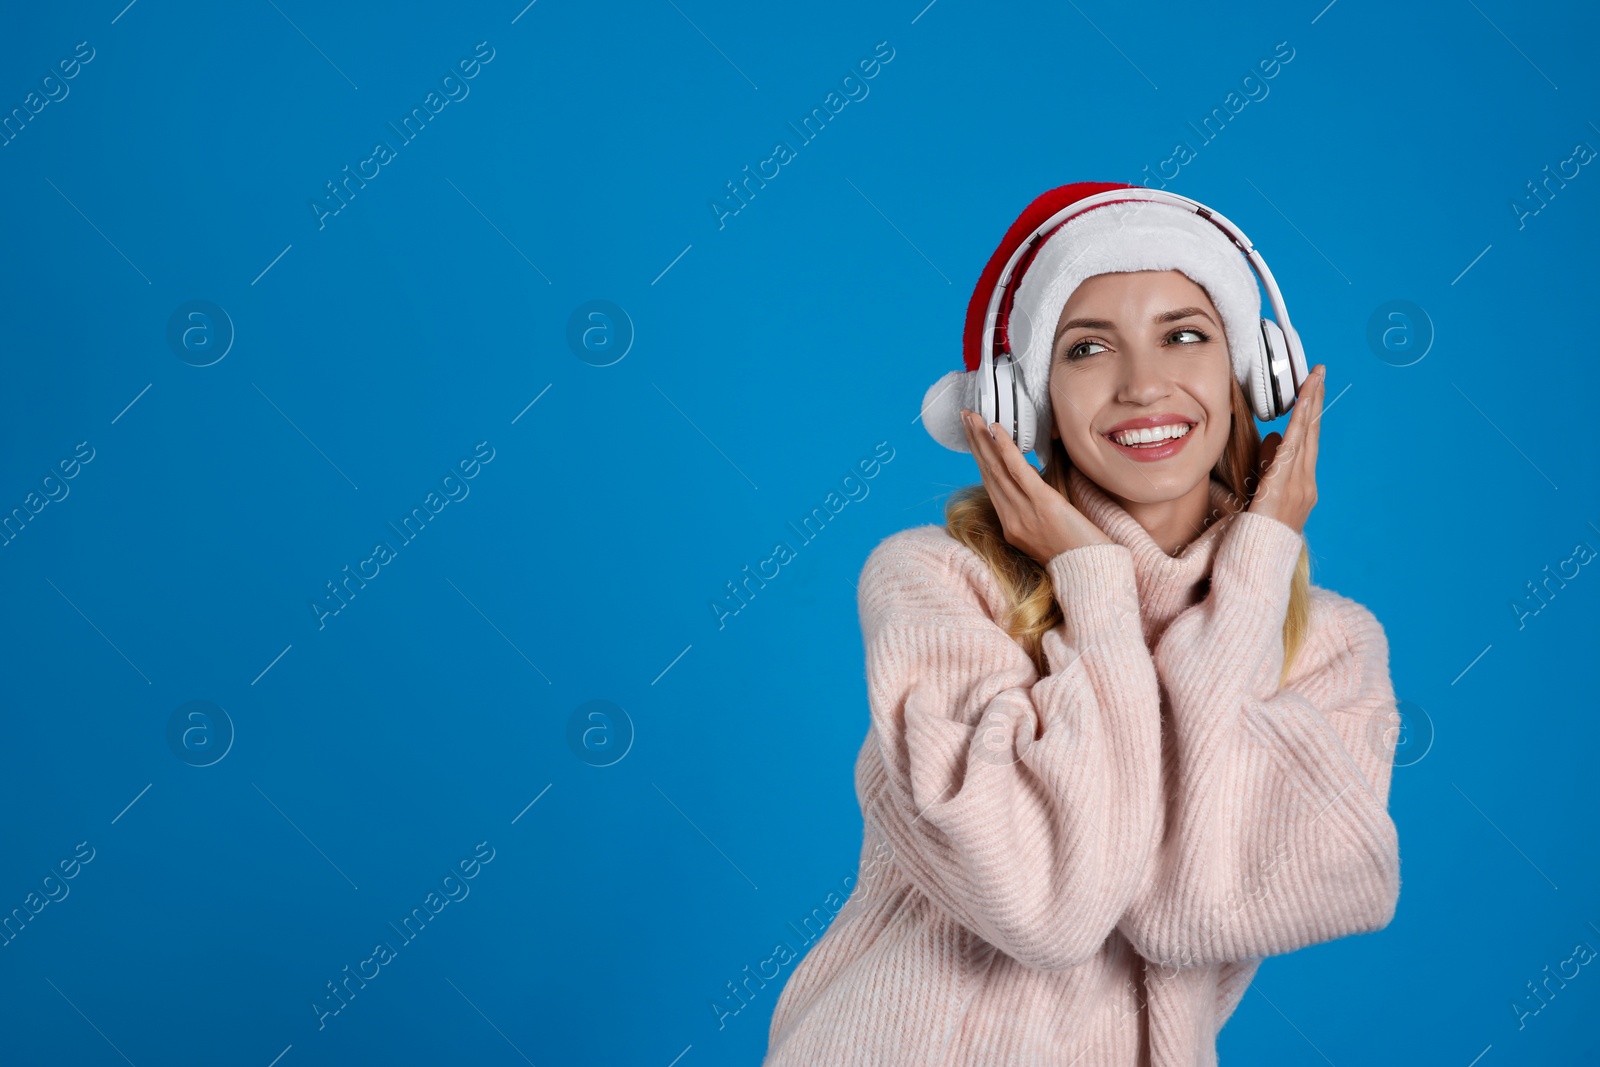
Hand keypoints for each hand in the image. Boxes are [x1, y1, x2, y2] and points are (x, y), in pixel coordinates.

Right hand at [960, 409, 1111, 563]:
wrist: (1091, 575)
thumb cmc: (1079, 557)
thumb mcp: (1050, 534)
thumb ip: (1037, 510)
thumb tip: (1035, 483)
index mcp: (1012, 527)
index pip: (991, 485)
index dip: (980, 459)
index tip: (974, 437)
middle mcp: (1012, 519)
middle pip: (988, 473)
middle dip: (975, 443)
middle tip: (965, 417)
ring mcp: (1024, 512)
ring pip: (997, 469)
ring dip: (982, 439)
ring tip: (972, 417)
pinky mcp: (1043, 504)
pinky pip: (1019, 471)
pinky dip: (1005, 448)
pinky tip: (995, 429)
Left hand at [1247, 363, 1324, 534]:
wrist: (1256, 566)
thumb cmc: (1255, 534)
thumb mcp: (1262, 494)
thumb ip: (1270, 466)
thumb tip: (1275, 436)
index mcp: (1300, 487)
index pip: (1307, 442)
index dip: (1310, 414)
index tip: (1313, 387)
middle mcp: (1305, 486)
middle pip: (1311, 435)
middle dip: (1315, 402)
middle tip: (1318, 372)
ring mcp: (1297, 490)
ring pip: (1304, 440)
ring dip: (1307, 408)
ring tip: (1310, 380)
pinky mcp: (1282, 492)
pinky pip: (1290, 455)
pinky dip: (1296, 431)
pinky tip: (1297, 411)